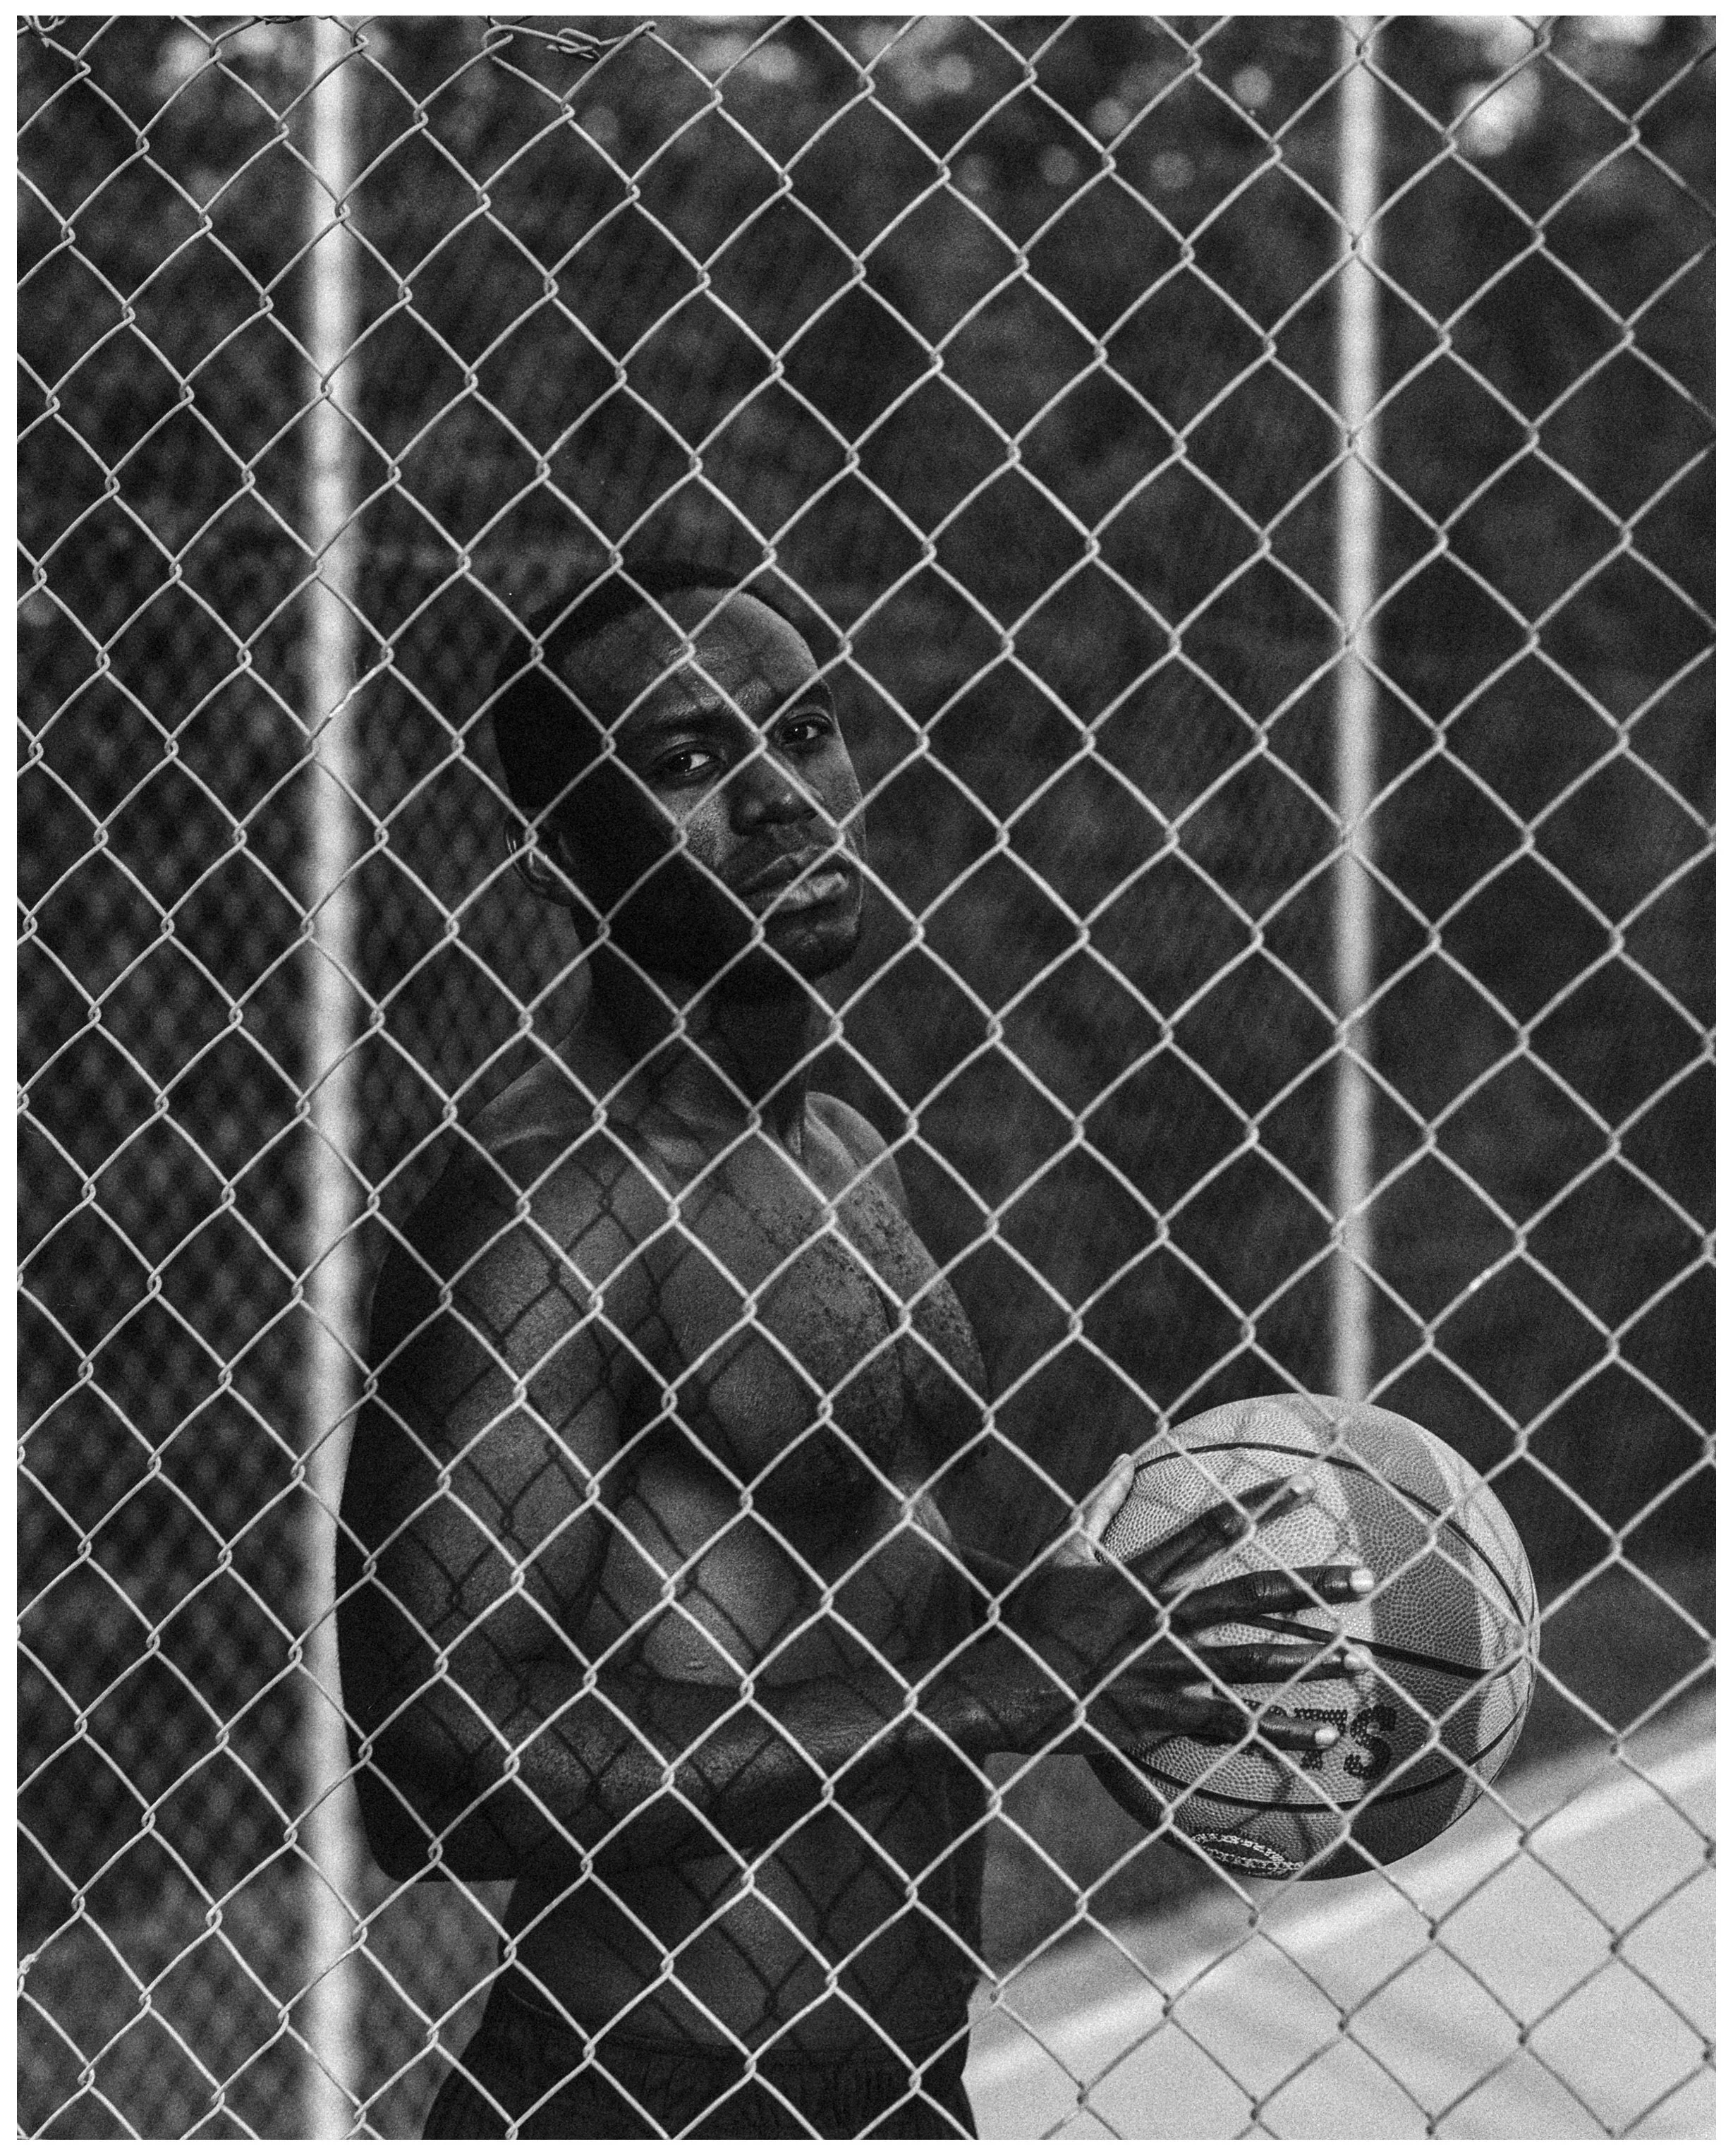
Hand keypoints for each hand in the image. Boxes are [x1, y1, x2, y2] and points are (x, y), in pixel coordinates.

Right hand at [1005, 1457, 1373, 1758]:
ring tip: (1361, 1660)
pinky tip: (1324, 1738)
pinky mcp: (1161, 1717)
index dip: (1260, 1503)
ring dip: (1310, 1660)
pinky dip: (1280, 1734)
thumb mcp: (1061, 1553)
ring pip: (1253, 1663)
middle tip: (1365, 1575)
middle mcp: (1164, 1620)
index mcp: (1143, 1575)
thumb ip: (1099, 1506)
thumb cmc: (1029, 1616)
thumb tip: (1126, 1458)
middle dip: (1314, 1584)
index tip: (1304, 1485)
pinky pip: (1231, 1726)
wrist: (1001, 1685)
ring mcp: (1166, 1670)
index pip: (1213, 1528)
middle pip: (1253, 1595)